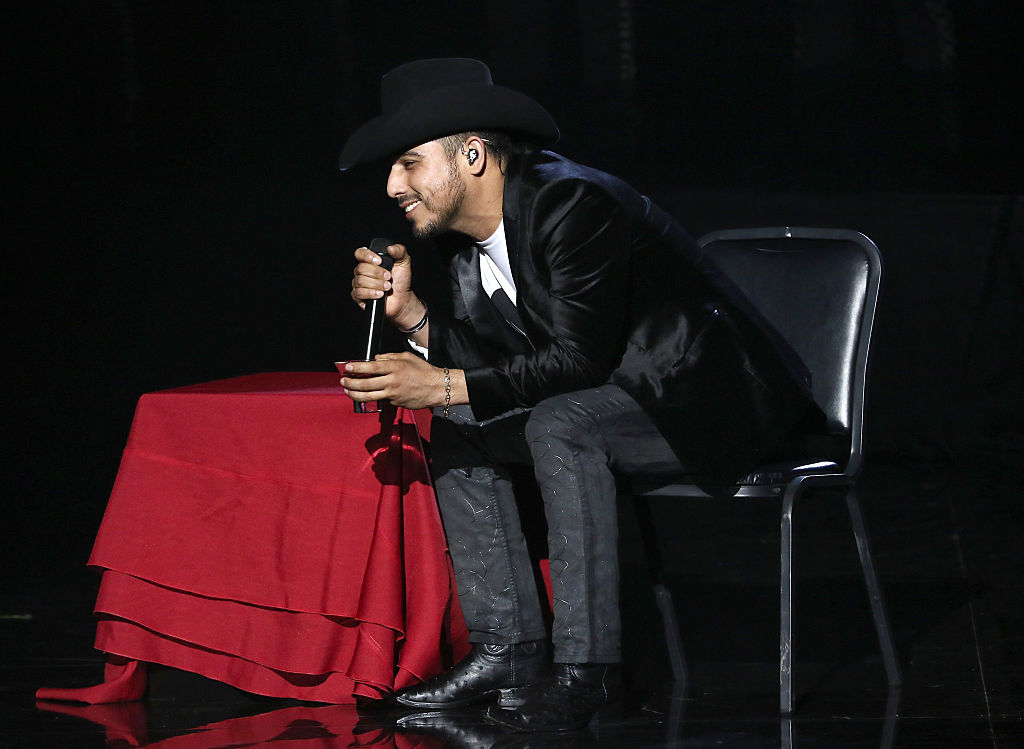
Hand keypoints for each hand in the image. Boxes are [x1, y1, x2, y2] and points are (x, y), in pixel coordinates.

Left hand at [340, 352, 457, 410]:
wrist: (437, 388)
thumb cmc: (424, 371)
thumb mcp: (407, 357)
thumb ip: (389, 357)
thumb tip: (375, 359)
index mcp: (395, 367)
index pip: (371, 367)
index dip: (357, 368)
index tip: (348, 367)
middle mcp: (392, 381)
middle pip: (366, 384)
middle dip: (351, 383)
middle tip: (344, 381)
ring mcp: (393, 394)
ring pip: (369, 396)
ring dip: (355, 394)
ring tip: (347, 391)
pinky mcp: (395, 403)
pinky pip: (380, 400)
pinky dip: (371, 398)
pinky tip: (365, 395)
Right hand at [350, 241, 421, 328]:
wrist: (403, 298)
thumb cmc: (401, 280)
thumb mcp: (404, 262)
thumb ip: (399, 251)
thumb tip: (390, 248)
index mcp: (370, 261)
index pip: (360, 253)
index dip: (368, 256)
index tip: (380, 261)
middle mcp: (362, 271)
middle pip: (361, 268)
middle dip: (377, 273)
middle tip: (389, 277)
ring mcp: (359, 284)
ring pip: (360, 281)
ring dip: (377, 284)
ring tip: (387, 287)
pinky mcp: (358, 296)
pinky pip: (358, 293)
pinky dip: (371, 293)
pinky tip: (380, 294)